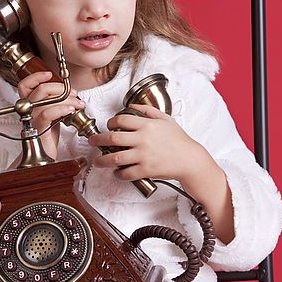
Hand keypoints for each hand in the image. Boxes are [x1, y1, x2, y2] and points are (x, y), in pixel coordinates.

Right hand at [18, 71, 84, 158]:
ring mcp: (32, 120)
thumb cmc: (48, 137)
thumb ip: (56, 102)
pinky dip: (61, 109)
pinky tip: (70, 111)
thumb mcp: (54, 115)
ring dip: (66, 98)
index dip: (35, 77)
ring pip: (45, 100)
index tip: (49, 74)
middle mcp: (29, 111)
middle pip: (39, 89)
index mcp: (31, 106)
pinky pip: (47, 114)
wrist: (44, 158)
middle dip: (60, 88)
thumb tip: (70, 92)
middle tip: (74, 93)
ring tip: (78, 104)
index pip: (25, 85)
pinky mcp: (38, 130)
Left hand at [88, 103, 202, 182]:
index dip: (110, 122)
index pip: (121, 120)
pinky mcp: (146, 170)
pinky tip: (117, 173)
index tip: (107, 126)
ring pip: (115, 157)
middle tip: (92, 142)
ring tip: (98, 161)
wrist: (190, 159)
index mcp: (146, 125)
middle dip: (98, 140)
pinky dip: (119, 174)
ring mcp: (143, 156)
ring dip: (102, 160)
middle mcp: (142, 139)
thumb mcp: (165, 119)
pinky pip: (126, 173)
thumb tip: (132, 106)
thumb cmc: (179, 139)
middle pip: (112, 138)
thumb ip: (148, 110)